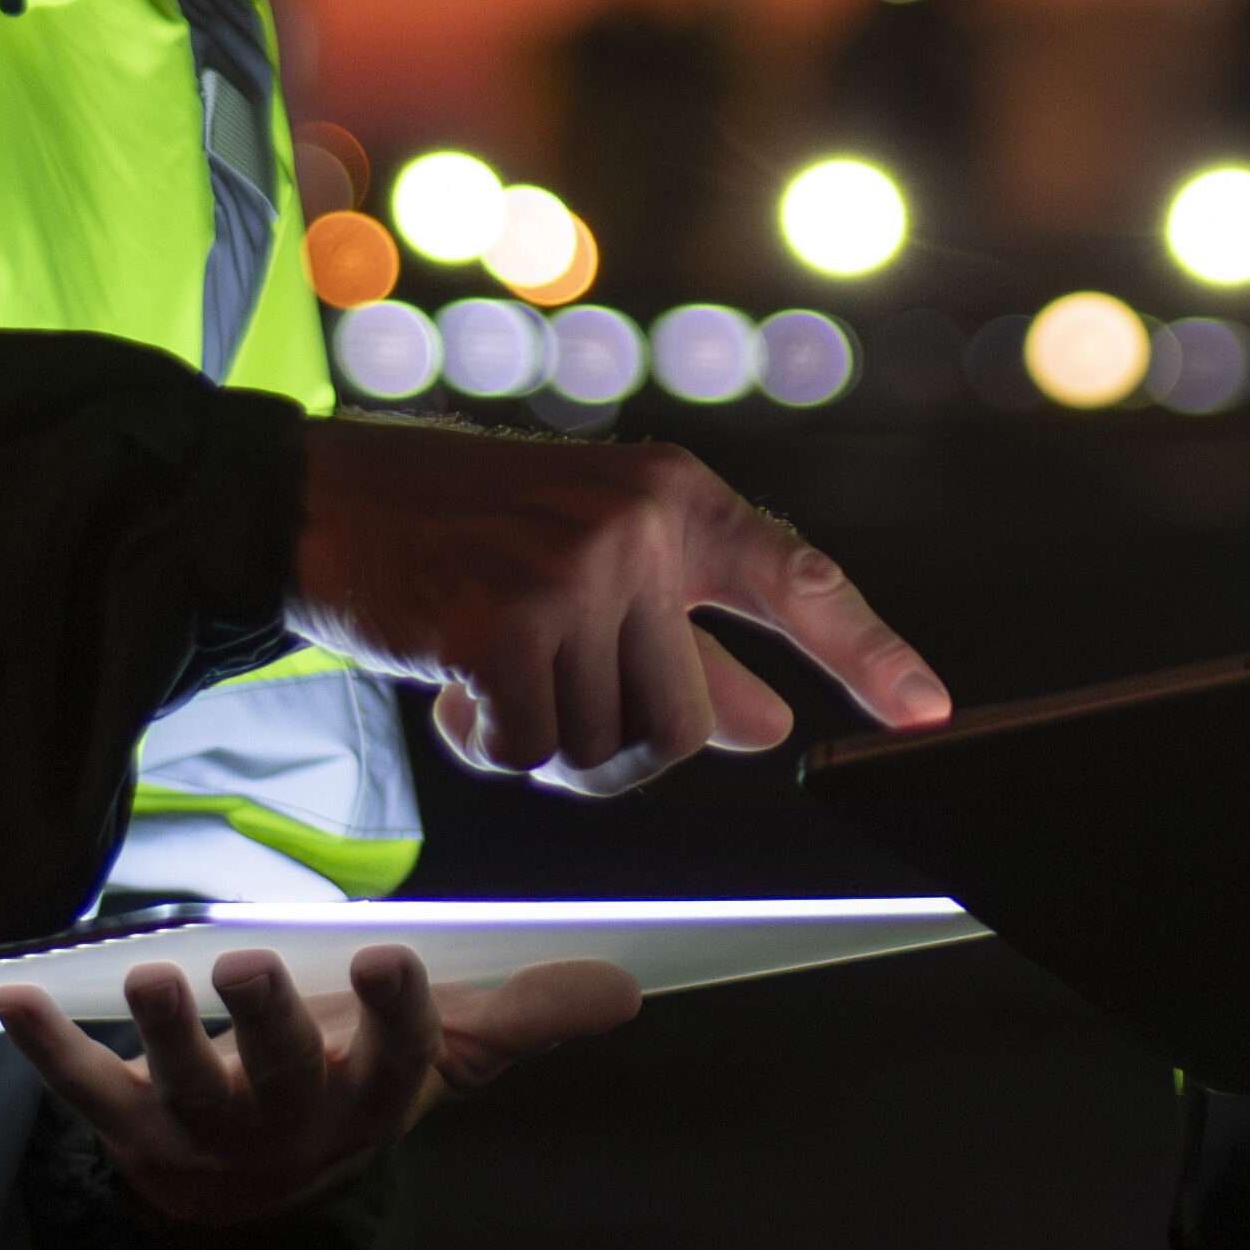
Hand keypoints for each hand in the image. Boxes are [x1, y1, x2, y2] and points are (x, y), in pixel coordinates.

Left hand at [0, 944, 646, 1227]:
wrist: (246, 1192)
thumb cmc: (349, 1090)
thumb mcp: (440, 1059)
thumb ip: (524, 1017)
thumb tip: (627, 986)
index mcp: (366, 1103)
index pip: (393, 1064)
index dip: (394, 1016)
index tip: (391, 957)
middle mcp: (284, 1125)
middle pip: (277, 1080)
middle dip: (265, 1027)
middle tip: (251, 968)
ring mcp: (199, 1131)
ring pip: (179, 1089)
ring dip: (163, 1035)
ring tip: (153, 974)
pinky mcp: (124, 1127)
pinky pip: (79, 1090)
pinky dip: (43, 1048)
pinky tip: (10, 994)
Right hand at [286, 414, 953, 790]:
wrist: (319, 501)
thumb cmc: (461, 533)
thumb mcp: (588, 567)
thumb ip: (682, 643)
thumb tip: (768, 732)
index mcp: (674, 497)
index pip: (797, 580)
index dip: (869, 652)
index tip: (929, 711)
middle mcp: (637, 527)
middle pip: (685, 723)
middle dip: (619, 748)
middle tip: (549, 710)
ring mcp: (570, 572)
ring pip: (605, 748)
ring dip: (546, 745)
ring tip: (491, 677)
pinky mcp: (500, 624)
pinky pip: (533, 753)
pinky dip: (491, 747)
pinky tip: (451, 688)